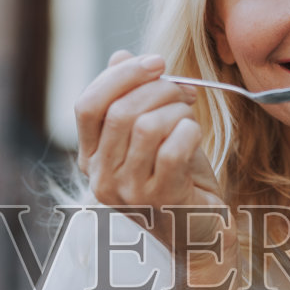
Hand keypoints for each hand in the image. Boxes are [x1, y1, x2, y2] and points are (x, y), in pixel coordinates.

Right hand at [74, 50, 230, 257]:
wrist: (201, 233)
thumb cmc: (178, 180)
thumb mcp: (151, 135)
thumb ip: (132, 98)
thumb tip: (120, 56)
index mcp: (91, 158)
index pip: (87, 106)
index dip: (120, 76)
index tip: (155, 62)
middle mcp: (101, 178)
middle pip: (119, 112)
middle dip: (159, 89)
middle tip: (185, 91)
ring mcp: (128, 192)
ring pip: (147, 126)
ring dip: (177, 111)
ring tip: (189, 117)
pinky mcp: (160, 200)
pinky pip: (172, 149)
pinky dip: (190, 132)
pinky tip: (194, 137)